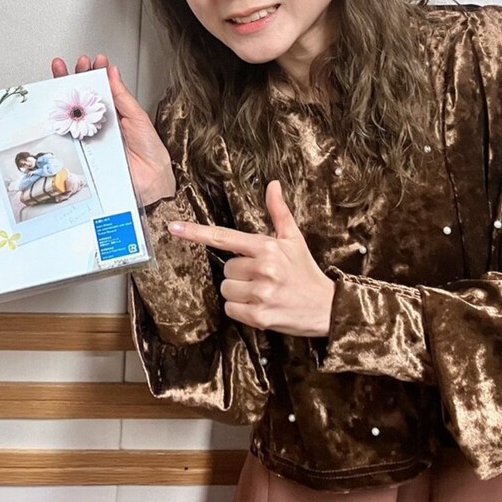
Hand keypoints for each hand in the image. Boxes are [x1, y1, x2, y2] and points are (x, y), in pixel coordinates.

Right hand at [50, 53, 175, 204]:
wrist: (150, 182)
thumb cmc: (150, 153)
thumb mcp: (138, 118)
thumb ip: (123, 97)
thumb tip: (112, 74)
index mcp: (116, 113)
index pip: (102, 89)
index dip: (95, 73)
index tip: (93, 61)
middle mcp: (101, 123)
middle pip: (83, 97)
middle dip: (77, 77)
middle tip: (76, 64)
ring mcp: (90, 137)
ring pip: (73, 114)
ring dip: (66, 95)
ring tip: (63, 74)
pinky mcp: (83, 152)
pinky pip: (68, 135)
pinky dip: (60, 121)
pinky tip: (60, 106)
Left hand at [167, 180, 335, 337]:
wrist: (327, 307)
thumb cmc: (305, 271)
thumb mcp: (294, 239)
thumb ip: (279, 212)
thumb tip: (273, 184)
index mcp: (267, 247)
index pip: (224, 237)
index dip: (196, 233)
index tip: (174, 228)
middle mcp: (263, 268)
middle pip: (226, 269)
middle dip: (239, 274)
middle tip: (263, 277)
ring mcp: (260, 293)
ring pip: (226, 290)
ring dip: (239, 293)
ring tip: (263, 292)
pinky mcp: (259, 317)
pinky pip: (231, 310)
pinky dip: (241, 311)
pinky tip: (261, 307)